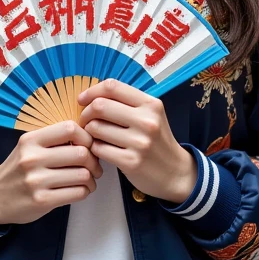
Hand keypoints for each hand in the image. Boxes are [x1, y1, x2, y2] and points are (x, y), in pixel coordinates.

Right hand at [0, 120, 102, 226]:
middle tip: (94, 166)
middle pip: (81, 153)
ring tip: (88, 180)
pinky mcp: (42, 201)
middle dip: (94, 161)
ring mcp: (37, 180)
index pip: (69, 128)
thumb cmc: (17, 169)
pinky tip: (80, 190)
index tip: (88, 145)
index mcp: (31, 140)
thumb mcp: (28, 147)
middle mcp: (32, 158)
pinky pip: (77, 193)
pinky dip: (85, 191)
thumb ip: (53, 140)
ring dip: (91, 179)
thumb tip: (89, 138)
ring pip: (83, 175)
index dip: (86, 136)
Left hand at [77, 78, 196, 204]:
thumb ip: (126, 103)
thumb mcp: (150, 115)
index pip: (112, 87)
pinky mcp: (131, 162)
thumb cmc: (156, 141)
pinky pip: (98, 148)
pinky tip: (101, 149)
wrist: (175, 172)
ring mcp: (139, 142)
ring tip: (95, 136)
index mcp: (150, 104)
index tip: (83, 100)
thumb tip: (91, 96)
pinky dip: (94, 148)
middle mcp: (147, 121)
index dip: (92, 91)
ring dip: (89, 132)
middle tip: (86, 121)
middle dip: (86, 113)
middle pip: (100, 106)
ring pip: (96, 128)